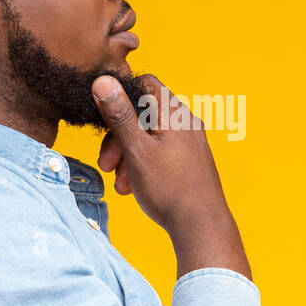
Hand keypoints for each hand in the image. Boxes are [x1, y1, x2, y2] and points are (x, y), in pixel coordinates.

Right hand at [91, 73, 249, 279]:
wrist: (202, 226)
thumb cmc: (170, 188)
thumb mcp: (136, 150)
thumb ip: (119, 115)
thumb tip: (103, 79)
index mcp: (174, 113)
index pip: (144, 84)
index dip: (121, 97)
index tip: (104, 120)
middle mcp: (186, 122)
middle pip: (144, 115)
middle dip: (119, 137)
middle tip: (106, 164)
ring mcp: (191, 141)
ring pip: (150, 137)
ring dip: (128, 156)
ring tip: (119, 184)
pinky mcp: (192, 160)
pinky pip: (161, 152)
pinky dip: (144, 164)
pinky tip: (133, 188)